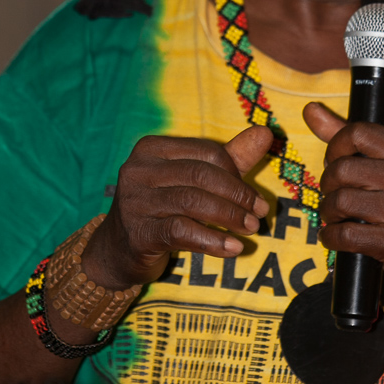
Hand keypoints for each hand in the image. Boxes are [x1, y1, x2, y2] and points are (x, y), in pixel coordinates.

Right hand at [86, 126, 272, 289]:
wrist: (117, 250)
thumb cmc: (163, 208)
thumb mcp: (194, 180)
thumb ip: (230, 158)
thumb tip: (266, 133)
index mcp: (153, 148)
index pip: (206, 152)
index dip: (236, 173)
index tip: (255, 197)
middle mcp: (139, 169)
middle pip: (200, 175)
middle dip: (237, 195)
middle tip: (260, 215)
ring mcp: (134, 200)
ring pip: (192, 201)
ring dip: (229, 217)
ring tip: (251, 230)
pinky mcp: (137, 232)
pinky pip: (181, 232)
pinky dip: (212, 240)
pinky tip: (232, 248)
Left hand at [303, 102, 383, 301]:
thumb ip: (346, 135)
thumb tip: (310, 108)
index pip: (358, 132)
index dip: (335, 146)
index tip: (335, 162)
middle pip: (342, 168)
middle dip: (327, 183)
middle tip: (333, 193)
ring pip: (341, 201)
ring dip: (327, 211)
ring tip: (334, 215)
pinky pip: (345, 234)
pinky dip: (330, 237)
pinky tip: (333, 236)